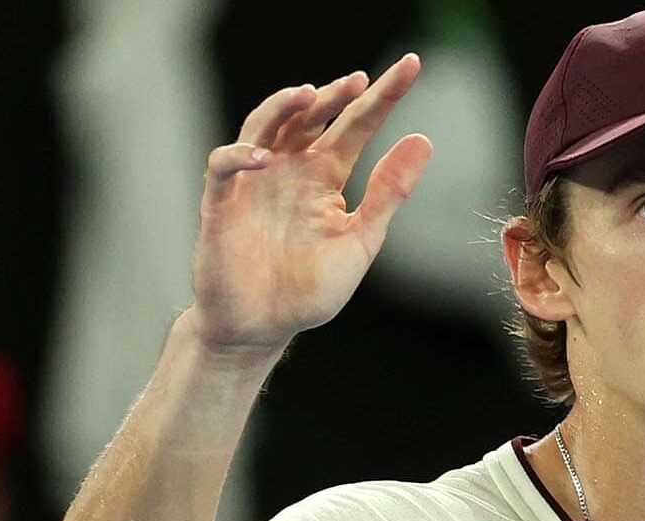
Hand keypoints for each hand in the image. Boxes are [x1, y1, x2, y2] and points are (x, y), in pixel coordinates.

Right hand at [189, 55, 433, 359]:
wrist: (263, 329)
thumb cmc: (310, 290)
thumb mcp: (361, 241)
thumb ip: (389, 193)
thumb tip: (422, 139)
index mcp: (325, 178)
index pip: (355, 126)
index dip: (381, 97)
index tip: (412, 66)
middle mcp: (289, 171)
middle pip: (311, 118)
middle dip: (333, 95)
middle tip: (359, 80)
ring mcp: (253, 184)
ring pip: (263, 128)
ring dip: (283, 108)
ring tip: (309, 95)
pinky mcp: (222, 206)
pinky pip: (223, 168)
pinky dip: (239, 157)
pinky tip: (264, 157)